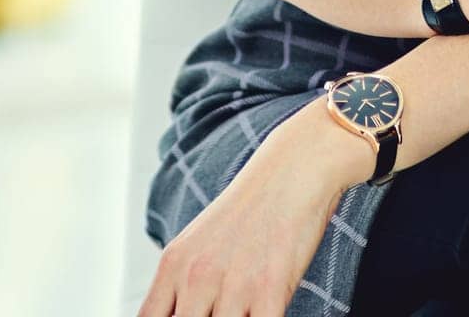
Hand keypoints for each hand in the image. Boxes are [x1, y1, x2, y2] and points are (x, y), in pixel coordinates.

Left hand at [137, 99, 367, 315]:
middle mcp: (196, 277)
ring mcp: (232, 285)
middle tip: (221, 310)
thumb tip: (180, 312)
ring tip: (246, 309)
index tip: (188, 315)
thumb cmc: (252, 210)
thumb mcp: (200, 243)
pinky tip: (267, 312)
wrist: (294, 168)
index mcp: (174, 265)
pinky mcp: (269, 289)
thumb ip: (181, 287)